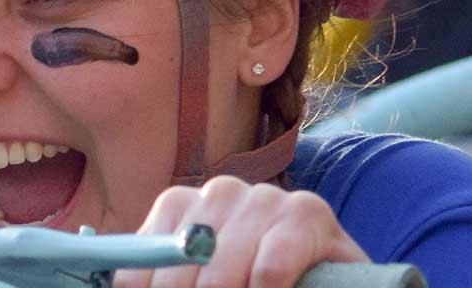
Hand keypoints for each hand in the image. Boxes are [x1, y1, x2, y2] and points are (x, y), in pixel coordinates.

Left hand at [115, 176, 367, 287]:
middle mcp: (221, 192)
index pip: (138, 263)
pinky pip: (268, 270)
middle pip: (175, 272)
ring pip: (219, 274)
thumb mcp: (204, 279)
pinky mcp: (308, 213)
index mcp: (183, 206)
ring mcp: (265, 198)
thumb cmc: (258, 281)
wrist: (334, 278)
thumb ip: (165, 280)